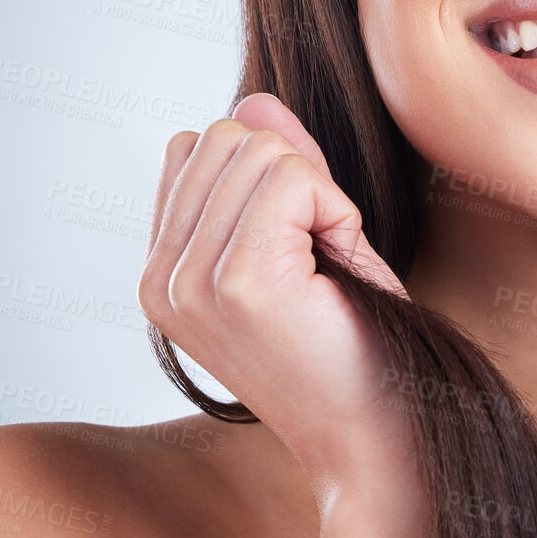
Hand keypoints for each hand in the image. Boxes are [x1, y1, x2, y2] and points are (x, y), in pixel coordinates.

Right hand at [138, 91, 418, 500]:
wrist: (376, 435)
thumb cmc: (350, 344)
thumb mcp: (304, 240)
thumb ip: (275, 170)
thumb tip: (255, 102)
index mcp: (159, 273)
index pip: (192, 147)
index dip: (264, 175)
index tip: (294, 242)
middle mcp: (159, 279)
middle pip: (225, 136)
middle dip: (293, 176)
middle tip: (319, 254)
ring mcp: (191, 282)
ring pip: (259, 149)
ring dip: (317, 195)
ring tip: (326, 265)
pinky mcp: (238, 282)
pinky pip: (293, 178)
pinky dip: (335, 211)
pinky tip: (337, 267)